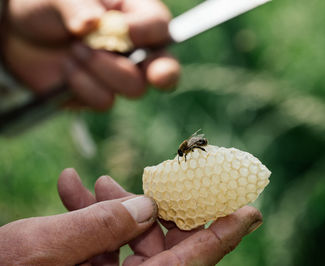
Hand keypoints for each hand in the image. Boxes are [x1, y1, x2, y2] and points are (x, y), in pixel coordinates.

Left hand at [1, 0, 179, 109]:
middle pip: (165, 68)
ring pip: (134, 87)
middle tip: (157, 76)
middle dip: (164, 73)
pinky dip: (83, 85)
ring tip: (74, 50)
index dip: (148, 32)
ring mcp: (120, 76)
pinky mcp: (101, 96)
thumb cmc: (48, 7)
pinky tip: (67, 69)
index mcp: (135, 17)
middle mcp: (135, 49)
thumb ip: (79, 5)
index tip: (125, 31)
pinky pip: (105, 101)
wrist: (20, 34)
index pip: (159, 27)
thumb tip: (91, 24)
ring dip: (102, 69)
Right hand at [58, 168, 263, 264]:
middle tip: (164, 177)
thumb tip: (144, 205)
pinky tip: (70, 188)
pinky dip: (87, 216)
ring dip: (112, 205)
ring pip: (127, 239)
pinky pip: (98, 245)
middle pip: (163, 245)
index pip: (190, 263)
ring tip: (93, 179)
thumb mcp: (39, 253)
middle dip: (160, 207)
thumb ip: (97, 228)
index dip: (223, 234)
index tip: (251, 209)